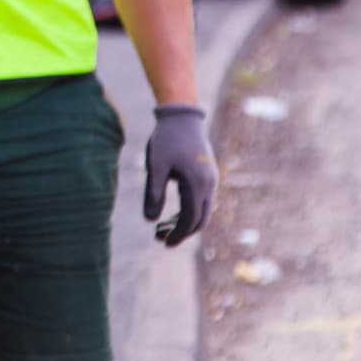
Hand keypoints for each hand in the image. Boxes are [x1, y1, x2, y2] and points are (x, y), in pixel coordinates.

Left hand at [143, 103, 217, 246]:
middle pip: (200, 219)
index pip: (190, 219)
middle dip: (181, 232)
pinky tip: (172, 213)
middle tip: (160, 238)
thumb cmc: (166, 140)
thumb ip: (154, 193)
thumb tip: (150, 220)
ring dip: (185, 222)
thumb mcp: (155, 166)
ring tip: (161, 227)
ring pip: (203, 210)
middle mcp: (209, 185)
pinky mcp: (208, 175)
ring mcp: (211, 180)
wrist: (183, 116)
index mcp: (197, 185)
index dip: (178, 234)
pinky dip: (190, 210)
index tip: (164, 243)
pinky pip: (202, 200)